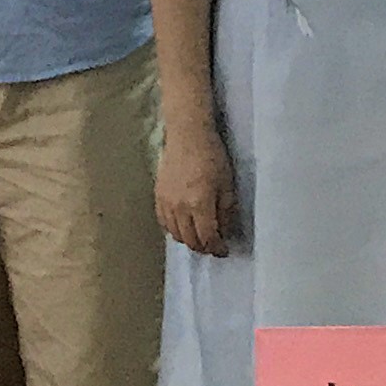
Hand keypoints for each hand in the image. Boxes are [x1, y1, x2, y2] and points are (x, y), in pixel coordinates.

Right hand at [156, 116, 241, 256]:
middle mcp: (180, 208)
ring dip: (189, 241)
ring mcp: (166, 203)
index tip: (224, 250)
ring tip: (199, 237)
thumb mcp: (227, 184)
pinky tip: (183, 227)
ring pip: (176, 235)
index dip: (217, 248)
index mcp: (200, 204)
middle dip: (204, 247)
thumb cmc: (212, 156)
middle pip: (190, 241)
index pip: (208, 238)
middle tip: (213, 246)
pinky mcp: (157, 196)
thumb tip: (224, 232)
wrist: (187, 135)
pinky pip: (164, 223)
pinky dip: (174, 230)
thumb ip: (226, 211)